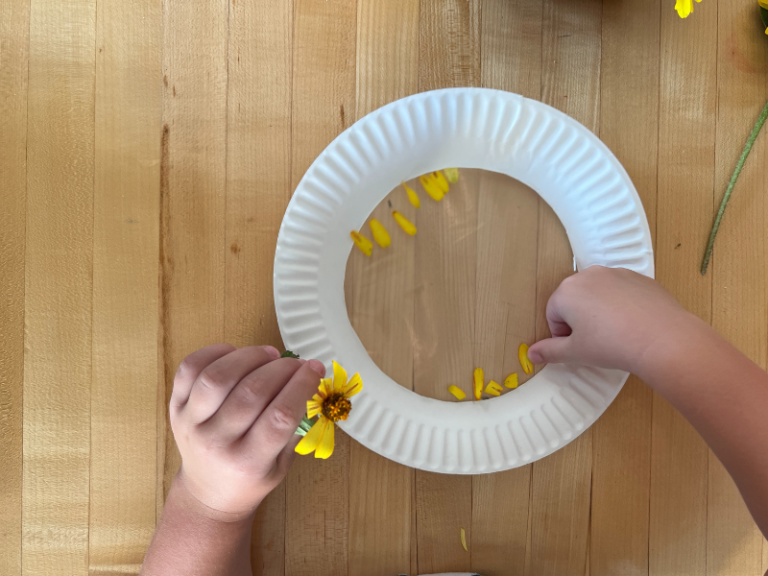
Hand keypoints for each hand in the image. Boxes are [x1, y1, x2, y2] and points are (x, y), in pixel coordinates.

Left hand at [170, 344, 324, 519]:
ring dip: (249, 357)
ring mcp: (191, 424)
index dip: (301, 386)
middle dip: (282, 369)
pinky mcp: (176, 408)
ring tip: (268, 354)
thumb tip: (310, 379)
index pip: (279, 417)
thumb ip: (296, 427)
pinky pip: (189, 369)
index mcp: (248, 463)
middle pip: (252, 393)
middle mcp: (217, 443)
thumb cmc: (251, 478)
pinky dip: (213, 353)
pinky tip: (235, 353)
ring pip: (218, 377)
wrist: (208, 493)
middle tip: (297, 363)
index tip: (315, 369)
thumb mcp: (282, 465)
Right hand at [527, 265, 698, 374]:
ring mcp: (615, 273)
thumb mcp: (576, 352)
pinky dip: (622, 305)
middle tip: (595, 341)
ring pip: (598, 293)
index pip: (553, 313)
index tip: (578, 347)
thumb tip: (531, 354)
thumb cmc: (612, 344)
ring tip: (616, 333)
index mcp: (567, 291)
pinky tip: (632, 324)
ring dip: (600, 310)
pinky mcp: (638, 277)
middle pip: (574, 299)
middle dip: (579, 319)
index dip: (562, 334)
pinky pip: (621, 291)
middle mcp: (588, 275)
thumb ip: (550, 351)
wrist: (662, 339)